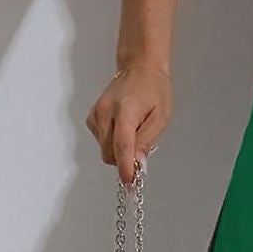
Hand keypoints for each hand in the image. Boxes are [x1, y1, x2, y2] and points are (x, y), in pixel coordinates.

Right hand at [88, 63, 171, 185]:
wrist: (139, 68)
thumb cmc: (154, 90)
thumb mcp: (161, 116)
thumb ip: (147, 140)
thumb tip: (138, 164)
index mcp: (125, 111)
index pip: (122, 146)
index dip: (125, 168)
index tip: (130, 183)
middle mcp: (106, 112)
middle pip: (110, 152)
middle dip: (124, 160)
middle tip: (141, 153)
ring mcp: (96, 114)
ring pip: (104, 149)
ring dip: (118, 151)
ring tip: (134, 135)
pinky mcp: (92, 116)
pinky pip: (100, 140)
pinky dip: (111, 142)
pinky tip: (122, 129)